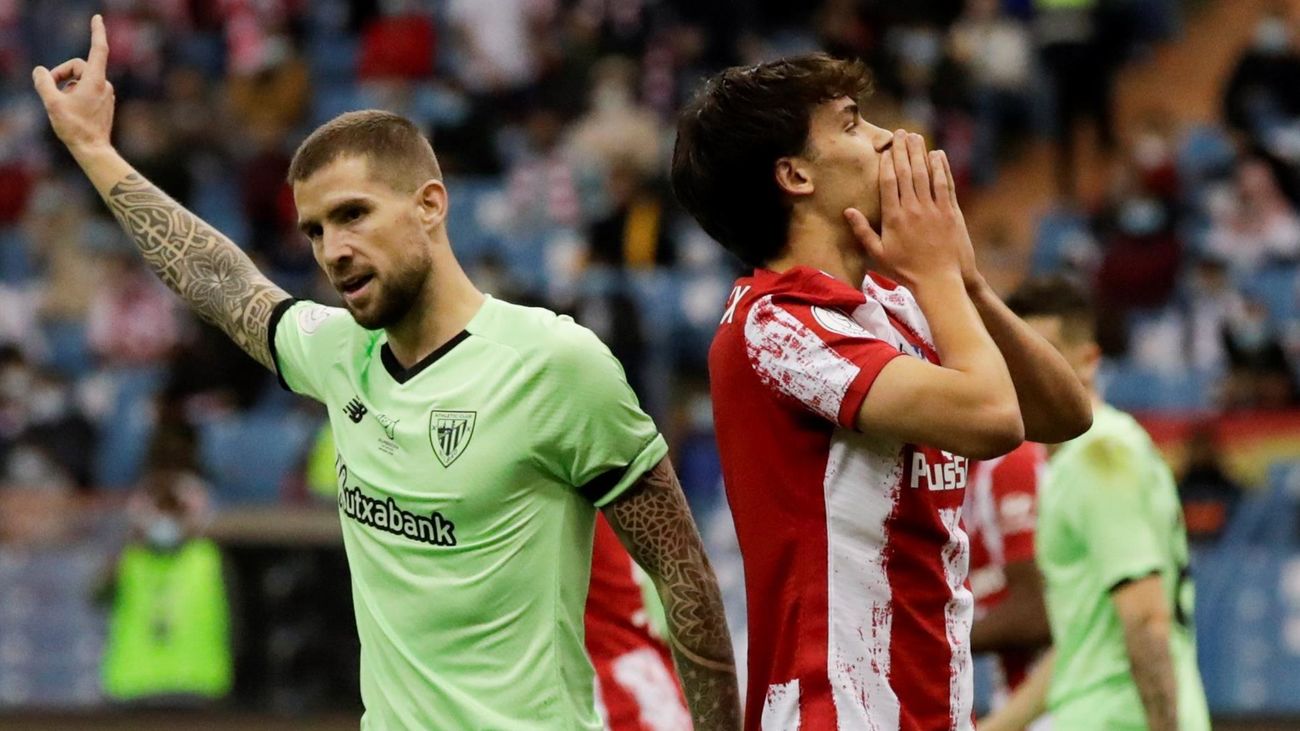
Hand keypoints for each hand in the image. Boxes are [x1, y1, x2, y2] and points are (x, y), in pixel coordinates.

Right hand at [32, 14, 114, 156]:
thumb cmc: (74, 127)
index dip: (97, 32)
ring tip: (62, 106)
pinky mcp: (105, 102)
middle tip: (50, 90)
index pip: (98, 49)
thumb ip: (44, 83)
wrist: (93, 150)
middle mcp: (104, 84)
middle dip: (62, 73)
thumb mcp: (52, 103)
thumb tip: (40, 71)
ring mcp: (106, 94)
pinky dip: (75, 94)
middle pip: (78, 66)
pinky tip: (71, 111)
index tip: (97, 18)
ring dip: (67, 86)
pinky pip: (86, 90)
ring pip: (81, 80)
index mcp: (95, 80)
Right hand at [844, 131, 976, 289]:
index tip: (887, 147)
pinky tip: (938, 155)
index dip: (888, 161)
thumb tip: (847, 211)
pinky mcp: (950, 213)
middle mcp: (913, 209)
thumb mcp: (878, 254)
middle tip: (901, 133)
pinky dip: (942, 168)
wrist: (938, 281)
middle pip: (908, 172)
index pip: (890, 181)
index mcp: (894, 218)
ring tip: (917, 137)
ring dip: (921, 153)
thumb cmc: (905, 271)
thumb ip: (863, 231)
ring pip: (926, 174)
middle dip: (904, 150)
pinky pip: (945, 185)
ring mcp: (934, 209)